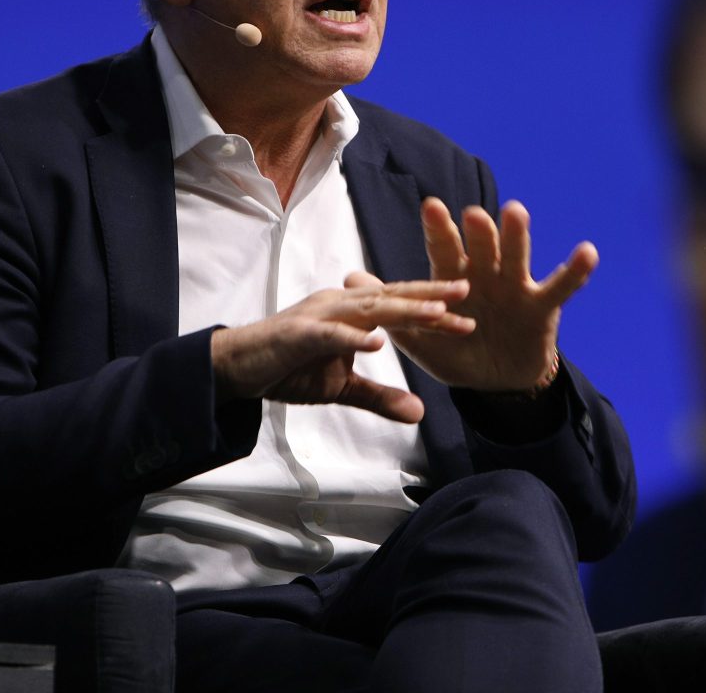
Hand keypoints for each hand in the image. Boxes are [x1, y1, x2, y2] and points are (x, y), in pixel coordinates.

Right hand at [210, 276, 473, 422]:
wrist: (237, 368)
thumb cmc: (289, 369)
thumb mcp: (342, 388)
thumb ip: (380, 396)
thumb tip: (419, 413)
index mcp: (350, 312)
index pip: (398, 306)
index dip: (432, 309)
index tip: (468, 315)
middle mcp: (338, 304)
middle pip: (390, 297)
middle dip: (429, 297)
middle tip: (467, 292)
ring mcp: (318, 316)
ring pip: (367, 309)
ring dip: (402, 310)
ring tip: (436, 314)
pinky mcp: (298, 334)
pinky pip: (330, 334)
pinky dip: (353, 338)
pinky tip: (377, 342)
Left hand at [351, 198, 597, 393]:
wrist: (496, 383)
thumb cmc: (456, 353)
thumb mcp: (418, 337)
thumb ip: (389, 308)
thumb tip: (348, 276)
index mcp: (454, 278)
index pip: (444, 249)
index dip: (439, 230)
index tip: (431, 206)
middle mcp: (485, 273)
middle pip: (481, 247)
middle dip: (478, 232)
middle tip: (474, 214)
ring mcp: (516, 286)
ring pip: (517, 256)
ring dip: (517, 236)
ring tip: (516, 212)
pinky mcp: (543, 306)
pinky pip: (561, 285)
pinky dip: (575, 270)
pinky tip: (587, 252)